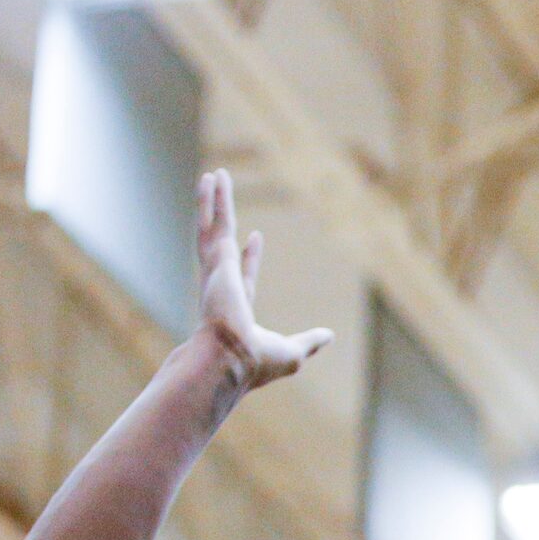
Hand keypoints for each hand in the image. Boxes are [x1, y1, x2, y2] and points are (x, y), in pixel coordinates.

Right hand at [194, 171, 330, 386]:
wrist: (233, 360)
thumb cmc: (257, 364)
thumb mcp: (293, 352)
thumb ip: (309, 341)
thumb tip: (329, 336)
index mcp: (235, 307)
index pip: (243, 275)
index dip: (248, 257)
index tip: (256, 237)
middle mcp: (220, 286)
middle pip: (221, 244)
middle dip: (221, 220)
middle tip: (220, 199)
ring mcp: (215, 271)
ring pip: (211, 227)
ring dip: (211, 201)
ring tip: (213, 176)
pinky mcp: (215, 259)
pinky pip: (211, 222)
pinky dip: (209, 201)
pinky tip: (211, 180)